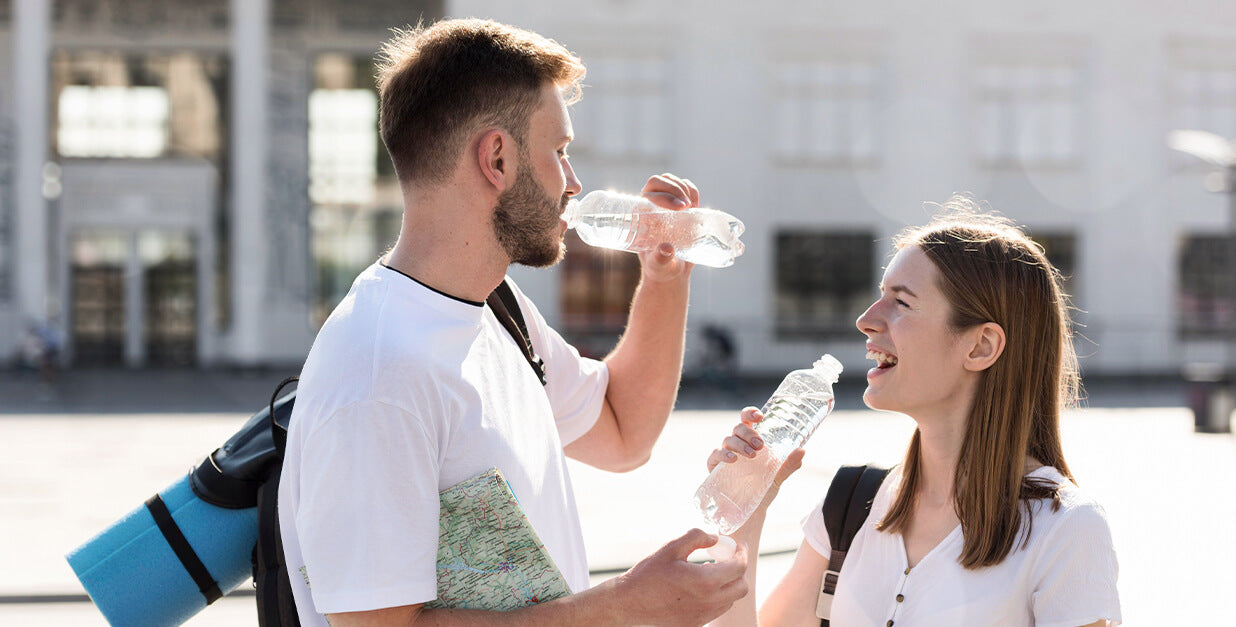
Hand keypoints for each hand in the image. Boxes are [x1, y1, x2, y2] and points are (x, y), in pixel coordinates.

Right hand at [615, 528, 749, 626]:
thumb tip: (715, 537)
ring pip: (731, 600)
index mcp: (705, 581)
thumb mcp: (671, 548)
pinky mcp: (696, 623)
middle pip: (742, 587)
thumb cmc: (648, 573)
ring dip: (728, 584)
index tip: (738, 546)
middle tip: (728, 558)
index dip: (742, 553)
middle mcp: (709, 602)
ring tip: (712, 571)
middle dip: (739, 570)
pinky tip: (701, 586)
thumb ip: (697, 537)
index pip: (739, 567)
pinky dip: (717, 596)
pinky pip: (717, 609)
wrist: (630, 602)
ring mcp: (703, 616)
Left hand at [638, 173, 696, 282]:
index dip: (664, 195)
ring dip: (684, 187)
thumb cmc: (660, 268)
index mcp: (641, 215)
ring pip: (671, 181)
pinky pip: (686, 189)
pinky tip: (696, 204)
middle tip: (686, 207)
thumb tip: (666, 249)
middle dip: (675, 188)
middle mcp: (651, 206)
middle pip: (658, 182)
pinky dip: (692, 191)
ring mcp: (666, 204)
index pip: (648, 193)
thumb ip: (659, 259)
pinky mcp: (681, 207)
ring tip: (692, 207)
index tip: (680, 208)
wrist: (672, 271)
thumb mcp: (658, 266)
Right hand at [706, 407, 805, 521]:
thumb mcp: (778, 476)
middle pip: (738, 428)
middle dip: (749, 433)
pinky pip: (715, 454)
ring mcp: (724, 454)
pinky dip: (723, 454)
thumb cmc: (763, 488)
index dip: (750, 413)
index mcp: (750, 441)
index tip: (760, 416)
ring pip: (728, 439)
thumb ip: (789, 464)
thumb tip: (802, 450)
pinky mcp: (714, 466)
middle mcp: (737, 444)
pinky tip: (733, 459)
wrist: (750, 511)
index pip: (747, 420)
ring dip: (740, 444)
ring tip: (752, 455)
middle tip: (760, 445)